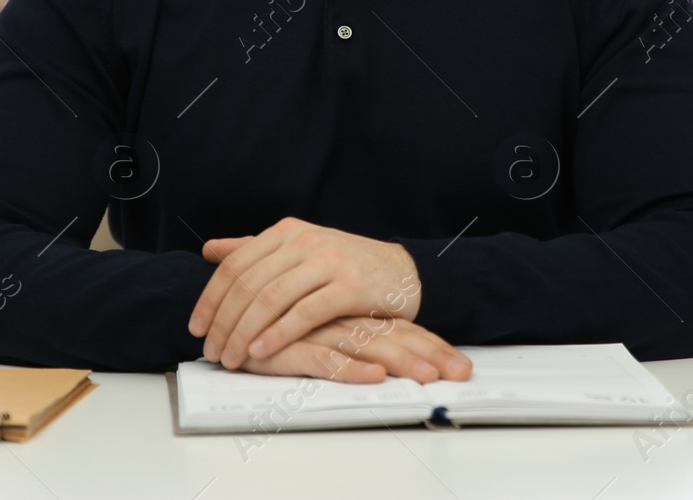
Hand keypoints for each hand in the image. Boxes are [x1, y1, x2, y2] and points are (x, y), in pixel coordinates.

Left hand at [188, 217, 422, 370]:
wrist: (403, 273)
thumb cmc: (346, 267)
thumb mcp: (299, 252)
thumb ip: (255, 251)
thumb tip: (210, 250)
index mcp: (287, 232)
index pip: (236, 265)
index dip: (211, 298)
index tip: (196, 328)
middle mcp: (304, 241)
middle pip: (249, 283)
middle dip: (224, 321)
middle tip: (211, 351)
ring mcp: (328, 261)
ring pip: (271, 298)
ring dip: (245, 332)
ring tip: (231, 357)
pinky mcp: (349, 286)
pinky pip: (304, 312)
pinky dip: (278, 333)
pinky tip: (261, 351)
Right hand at [227, 314, 470, 385]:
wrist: (230, 318)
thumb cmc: (279, 327)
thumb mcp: (320, 332)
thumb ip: (351, 334)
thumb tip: (386, 358)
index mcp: (351, 314)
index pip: (399, 328)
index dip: (431, 345)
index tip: (461, 368)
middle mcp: (340, 319)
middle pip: (392, 337)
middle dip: (429, 356)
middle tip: (461, 373)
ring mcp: (317, 331)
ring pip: (368, 347)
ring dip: (401, 362)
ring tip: (430, 378)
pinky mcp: (293, 346)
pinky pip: (325, 359)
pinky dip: (350, 370)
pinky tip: (374, 377)